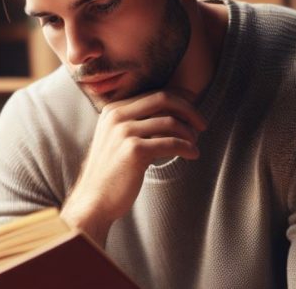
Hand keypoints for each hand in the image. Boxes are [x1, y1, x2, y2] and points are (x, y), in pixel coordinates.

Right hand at [60, 90, 206, 244]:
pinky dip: (187, 148)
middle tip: (202, 124)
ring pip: (170, 121)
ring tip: (194, 144)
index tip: (192, 114)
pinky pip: (171, 143)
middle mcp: (116, 116)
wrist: (94, 200)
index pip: (153, 95)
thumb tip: (172, 114)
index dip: (179, 102)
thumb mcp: (116, 139)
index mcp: (112, 110)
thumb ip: (136, 123)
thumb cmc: (110, 172)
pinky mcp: (134, 150)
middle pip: (163, 99)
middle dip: (188, 110)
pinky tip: (193, 154)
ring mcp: (123, 132)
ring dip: (189, 133)